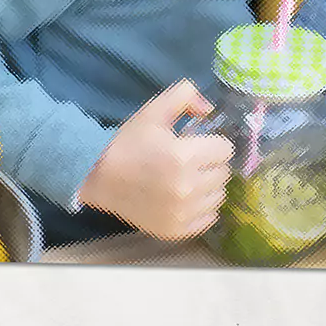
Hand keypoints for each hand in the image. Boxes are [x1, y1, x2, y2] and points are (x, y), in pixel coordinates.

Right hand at [77, 80, 232, 240]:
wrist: (100, 179)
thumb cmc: (129, 143)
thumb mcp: (155, 110)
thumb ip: (186, 95)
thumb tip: (209, 109)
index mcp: (184, 157)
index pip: (225, 149)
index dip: (214, 142)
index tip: (200, 143)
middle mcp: (186, 188)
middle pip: (223, 173)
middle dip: (212, 163)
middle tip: (194, 160)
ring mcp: (181, 213)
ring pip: (219, 196)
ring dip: (210, 186)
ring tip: (190, 178)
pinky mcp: (175, 230)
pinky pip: (209, 218)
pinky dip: (202, 208)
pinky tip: (187, 197)